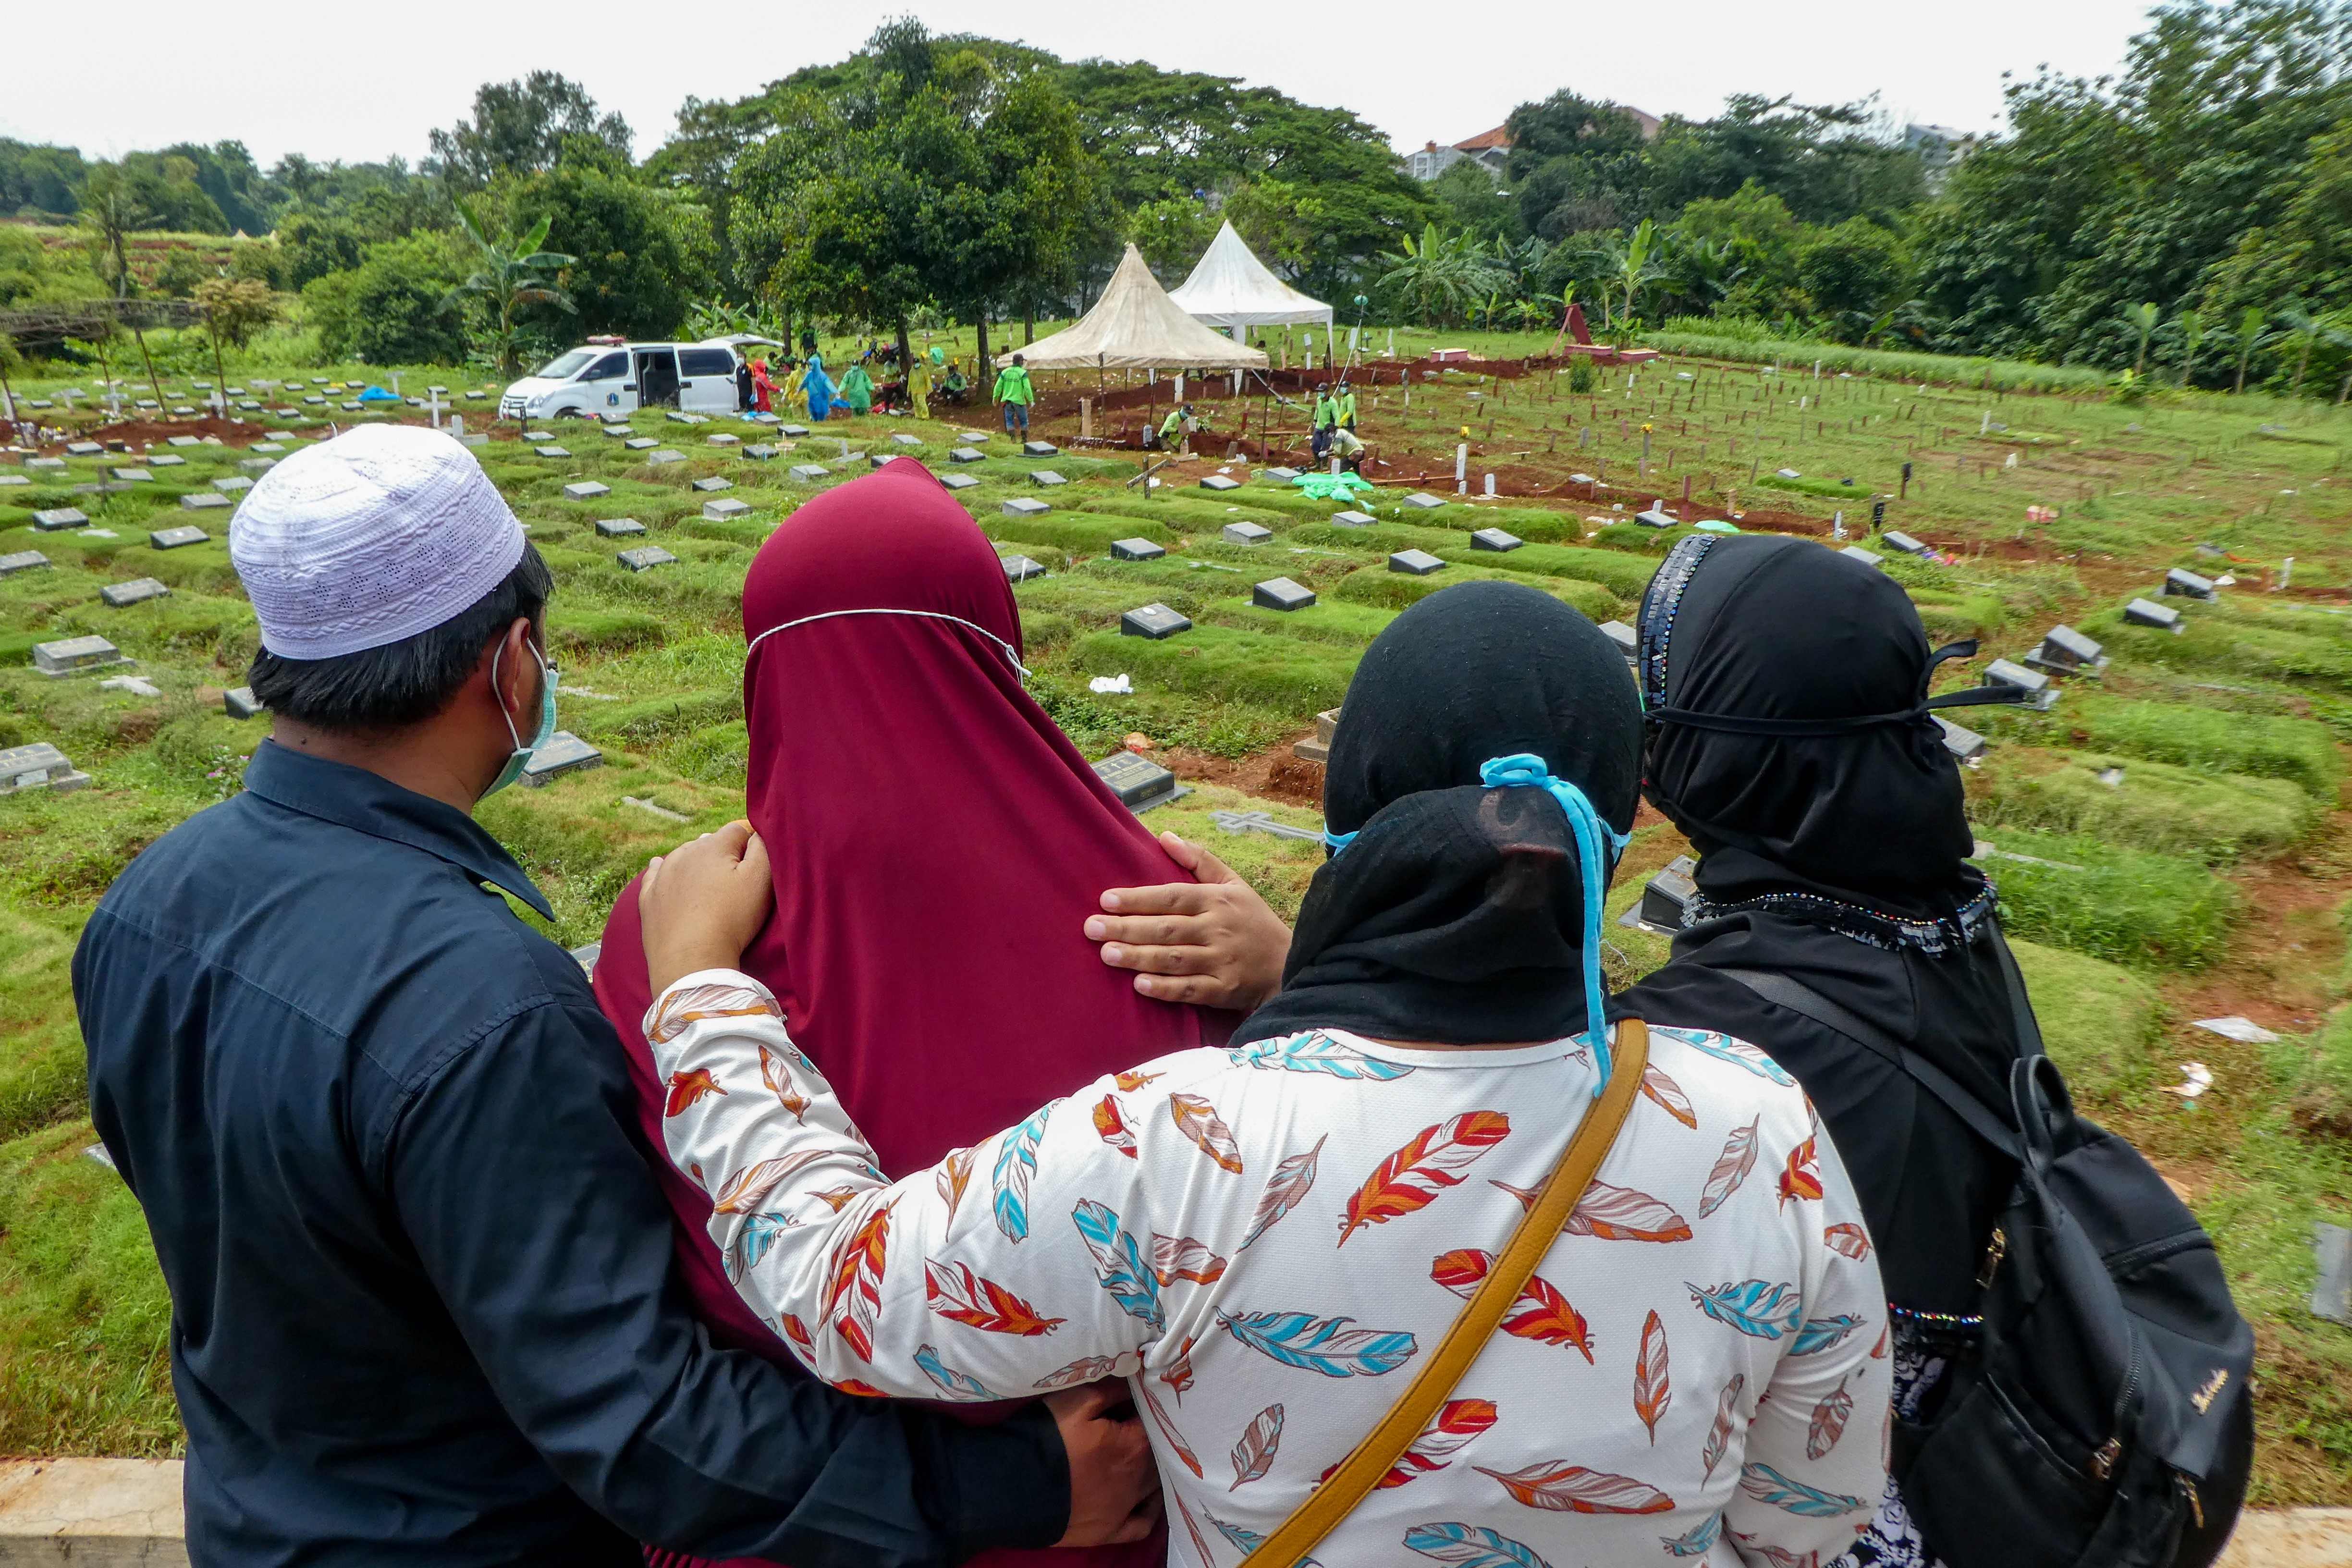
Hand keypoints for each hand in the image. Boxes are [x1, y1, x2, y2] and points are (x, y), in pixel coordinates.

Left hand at [639, 821, 773, 994]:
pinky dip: (664, 871)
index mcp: (714, 846)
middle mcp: (685, 853)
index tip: (755, 870)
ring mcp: (663, 874)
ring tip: (708, 885)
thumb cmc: (732, 919)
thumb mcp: (761, 881)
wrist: (691, 960)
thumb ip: (763, 849)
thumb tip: (758, 834)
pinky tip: (665, 873)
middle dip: (723, 855)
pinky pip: (656, 873)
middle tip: (734, 883)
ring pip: (684, 856)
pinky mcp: (648, 896)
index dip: (750, 846)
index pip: (738, 831)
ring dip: (697, 864)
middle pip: (710, 842)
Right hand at [1046, 1383, 1159, 1547]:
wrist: (1017, 1488)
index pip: (1154, 1423)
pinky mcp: (1110, 1532)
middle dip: (1150, 1440)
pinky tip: (1147, 1500)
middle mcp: (1140, 1478)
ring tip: (1141, 1459)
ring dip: (1153, 1470)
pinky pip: (1143, 1524)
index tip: (1134, 1404)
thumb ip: (1111, 1391)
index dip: (1145, 1411)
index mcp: (1136, 1444)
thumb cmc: (1050, 1439)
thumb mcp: (1077, 1401)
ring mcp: (1126, 1509)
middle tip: (1134, 1430)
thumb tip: (1135, 1383)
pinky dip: (1149, 1510)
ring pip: (1155, 1487)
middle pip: (1158, 1456)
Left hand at [1086, 834, 1292, 1012]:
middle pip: (1166, 928)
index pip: (1172, 896)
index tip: (1105, 899)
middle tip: (1092, 928)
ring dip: (1139, 957)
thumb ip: (1198, 860)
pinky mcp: (1224, 990)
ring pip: (1174, 959)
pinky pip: (1190, 989)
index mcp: (1217, 900)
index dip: (1138, 898)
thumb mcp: (1233, 883)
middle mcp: (1218, 929)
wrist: (1288, 963)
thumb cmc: (1252, 920)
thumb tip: (1163, 836)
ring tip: (1106, 954)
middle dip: (1127, 928)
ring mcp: (1221, 961)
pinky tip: (1139, 985)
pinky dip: (1166, 988)